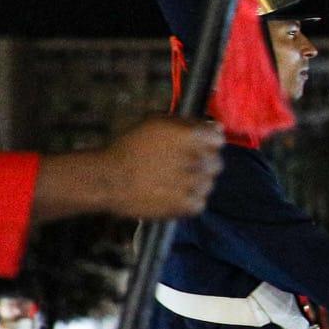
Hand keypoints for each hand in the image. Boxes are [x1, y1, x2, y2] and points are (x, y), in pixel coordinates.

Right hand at [33, 115, 222, 225]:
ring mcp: (194, 184)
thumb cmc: (129, 148)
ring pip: (208, 183)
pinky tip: (171, 194)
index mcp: (192, 136)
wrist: (109, 179)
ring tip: (172, 181)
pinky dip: (189, 200)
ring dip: (196, 182)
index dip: (207, 142)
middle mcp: (198, 159)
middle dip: (202, 163)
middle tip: (180, 166)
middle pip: (216, 162)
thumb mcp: (156, 123)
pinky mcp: (187, 206)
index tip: (195, 146)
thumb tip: (216, 127)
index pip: (219, 139)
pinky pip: (200, 202)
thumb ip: (188, 123)